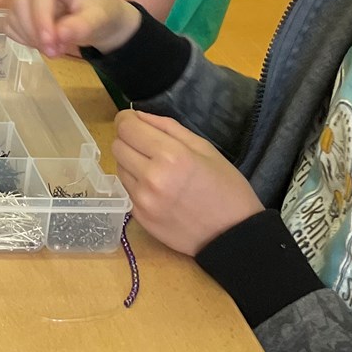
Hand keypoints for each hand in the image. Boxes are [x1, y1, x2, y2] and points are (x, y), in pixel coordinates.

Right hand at [6, 0, 140, 56]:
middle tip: (54, 53)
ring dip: (30, 38)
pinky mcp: (18, 6)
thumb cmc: (99, 13)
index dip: (41, 19)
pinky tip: (43, 43)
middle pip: (22, 3)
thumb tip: (60, 35)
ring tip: (55, 49)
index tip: (50, 45)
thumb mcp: (99, 19)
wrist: (96, 18)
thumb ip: (81, 26)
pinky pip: (11, 25)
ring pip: (14, 16)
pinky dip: (24, 39)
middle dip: (35, 32)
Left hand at [111, 109, 261, 256]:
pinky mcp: (139, 217)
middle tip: (148, 145)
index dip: (126, 118)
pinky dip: (136, 184)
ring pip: (119, 167)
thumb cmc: (226, 188)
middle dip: (128, 139)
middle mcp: (151, 177)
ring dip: (131, 162)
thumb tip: (139, 115)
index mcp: (171, 155)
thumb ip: (168, 127)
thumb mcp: (204, 148)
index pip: (126, 127)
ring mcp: (142, 200)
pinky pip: (127, 189)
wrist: (233, 236)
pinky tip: (158, 189)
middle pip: (117, 145)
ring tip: (156, 168)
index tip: (133, 119)